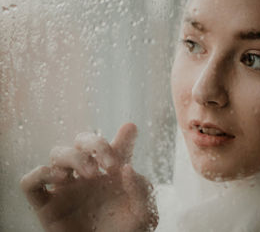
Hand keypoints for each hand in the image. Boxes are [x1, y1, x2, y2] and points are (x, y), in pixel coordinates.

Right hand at [20, 123, 157, 231]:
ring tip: (91, 173)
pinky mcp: (46, 205)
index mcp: (113, 174)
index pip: (117, 147)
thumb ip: (141, 190)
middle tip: (111, 164)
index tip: (130, 129)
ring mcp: (66, 188)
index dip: (124, 135)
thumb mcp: (144, 215)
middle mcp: (88, 176)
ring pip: (58, 153)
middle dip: (96, 144)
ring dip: (74, 157)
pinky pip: (31, 182)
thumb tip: (127, 168)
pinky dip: (40, 174)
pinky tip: (59, 177)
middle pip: (83, 141)